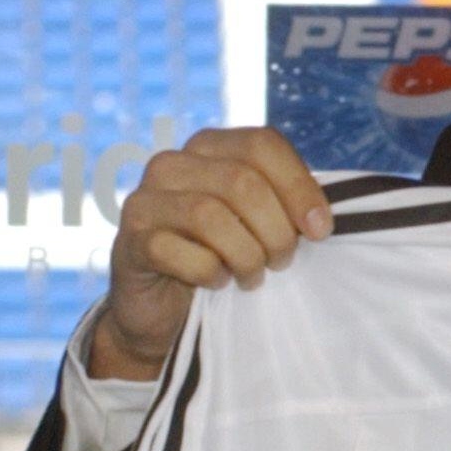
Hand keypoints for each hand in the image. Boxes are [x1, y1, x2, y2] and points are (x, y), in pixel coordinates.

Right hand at [90, 128, 329, 380]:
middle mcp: (172, 164)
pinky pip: (183, 254)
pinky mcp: (130, 241)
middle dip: (276, 230)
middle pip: (242, 182)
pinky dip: (212, 274)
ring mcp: (145, 200)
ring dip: (246, 256)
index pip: (262, 144)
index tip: (320, 230)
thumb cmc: (223, 254)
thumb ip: (287, 204)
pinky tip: (217, 282)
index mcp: (209, 147)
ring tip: (253, 275)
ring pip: (210, 216)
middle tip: (282, 260)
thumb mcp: (260, 221)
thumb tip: (320, 220)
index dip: (300, 187)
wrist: (165, 306)